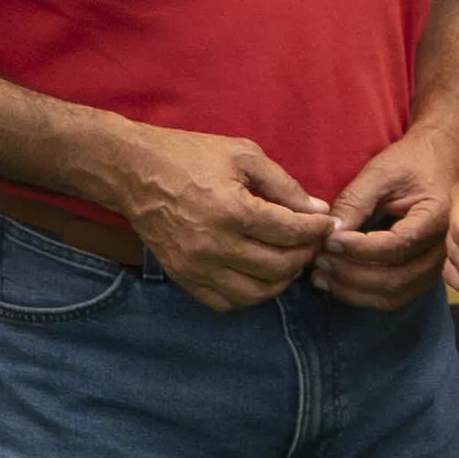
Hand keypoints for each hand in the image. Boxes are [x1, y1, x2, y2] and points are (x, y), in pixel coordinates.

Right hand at [98, 123, 332, 311]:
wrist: (132, 171)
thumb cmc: (188, 156)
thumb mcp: (243, 155)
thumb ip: (285, 186)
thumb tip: (319, 211)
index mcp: (233, 211)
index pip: (292, 233)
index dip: (318, 230)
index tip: (326, 224)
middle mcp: (214, 245)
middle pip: (279, 267)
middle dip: (304, 255)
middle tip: (309, 242)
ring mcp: (196, 266)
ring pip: (256, 293)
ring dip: (281, 280)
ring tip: (287, 259)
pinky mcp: (182, 276)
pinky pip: (225, 302)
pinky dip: (248, 294)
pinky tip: (256, 273)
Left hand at [315, 123, 458, 309]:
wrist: (444, 160)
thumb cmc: (413, 161)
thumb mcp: (382, 171)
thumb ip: (356, 201)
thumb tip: (328, 234)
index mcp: (438, 218)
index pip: (398, 246)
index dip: (359, 248)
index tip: (327, 239)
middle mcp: (444, 249)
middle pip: (396, 278)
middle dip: (350, 273)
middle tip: (317, 258)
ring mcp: (437, 265)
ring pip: (394, 294)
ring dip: (353, 290)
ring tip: (321, 274)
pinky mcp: (425, 273)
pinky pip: (395, 296)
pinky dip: (364, 295)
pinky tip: (337, 282)